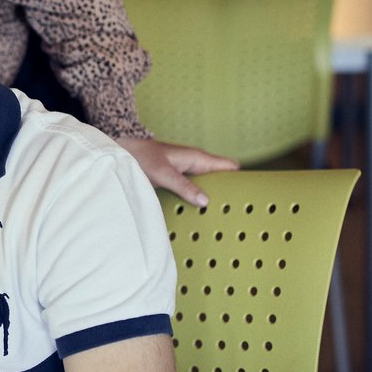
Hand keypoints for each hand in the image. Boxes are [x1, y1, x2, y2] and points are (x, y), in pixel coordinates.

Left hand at [115, 136, 237, 207]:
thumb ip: (183, 186)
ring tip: (219, 217)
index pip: (229, 166)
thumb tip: (206, 201)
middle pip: (220, 179)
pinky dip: (197, 200)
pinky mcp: (177, 182)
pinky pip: (194, 191)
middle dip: (227, 192)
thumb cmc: (141, 157)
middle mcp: (195, 165)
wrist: (121, 154)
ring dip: (211, 198)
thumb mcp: (163, 173)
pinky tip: (197, 215)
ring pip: (207, 186)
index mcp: (197, 158)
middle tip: (235, 212)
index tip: (249, 194)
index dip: (240, 178)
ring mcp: (186, 174)